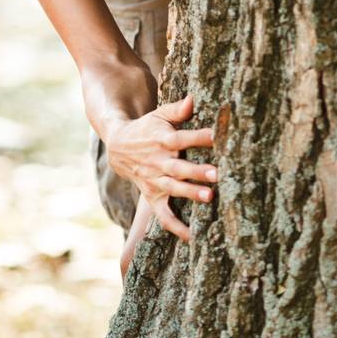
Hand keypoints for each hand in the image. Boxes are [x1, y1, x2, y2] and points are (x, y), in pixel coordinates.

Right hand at [107, 94, 215, 242]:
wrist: (119, 146)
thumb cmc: (147, 128)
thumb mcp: (159, 115)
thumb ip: (177, 109)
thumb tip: (193, 100)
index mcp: (162, 140)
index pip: (181, 138)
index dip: (198, 137)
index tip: (216, 136)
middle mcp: (158, 162)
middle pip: (179, 167)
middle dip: (197, 171)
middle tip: (217, 174)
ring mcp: (154, 180)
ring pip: (173, 189)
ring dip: (190, 193)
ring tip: (209, 197)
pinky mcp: (153, 196)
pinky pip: (163, 215)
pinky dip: (176, 227)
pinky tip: (193, 237)